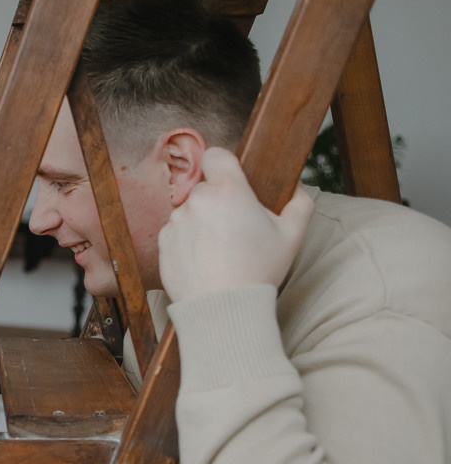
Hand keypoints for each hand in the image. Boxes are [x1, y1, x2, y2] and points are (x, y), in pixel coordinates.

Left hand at [158, 147, 314, 302]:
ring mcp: (176, 222)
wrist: (222, 308)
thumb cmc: (258, 271)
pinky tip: (203, 262)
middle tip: (234, 229)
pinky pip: (175, 234)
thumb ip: (300, 204)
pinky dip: (186, 243)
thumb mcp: (292, 236)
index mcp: (228, 190)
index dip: (224, 165)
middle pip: (205, 189)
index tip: (231, 181)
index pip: (216, 155)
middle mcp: (197, 201)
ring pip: (189, 212)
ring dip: (201, 223)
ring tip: (219, 251)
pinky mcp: (163, 243)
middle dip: (217, 203)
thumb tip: (298, 189)